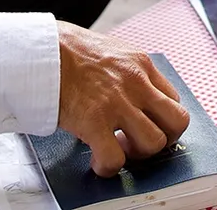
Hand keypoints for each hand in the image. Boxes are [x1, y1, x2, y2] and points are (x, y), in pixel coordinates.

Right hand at [56, 23, 189, 176]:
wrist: (39, 49)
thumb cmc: (67, 50)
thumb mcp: (111, 51)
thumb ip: (127, 72)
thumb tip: (130, 96)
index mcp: (141, 64)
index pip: (174, 99)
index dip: (162, 120)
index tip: (148, 126)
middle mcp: (136, 83)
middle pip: (177, 122)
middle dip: (162, 138)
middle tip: (139, 141)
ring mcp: (117, 103)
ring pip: (154, 143)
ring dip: (137, 154)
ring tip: (117, 148)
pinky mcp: (94, 121)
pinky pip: (115, 158)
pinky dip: (107, 166)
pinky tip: (96, 160)